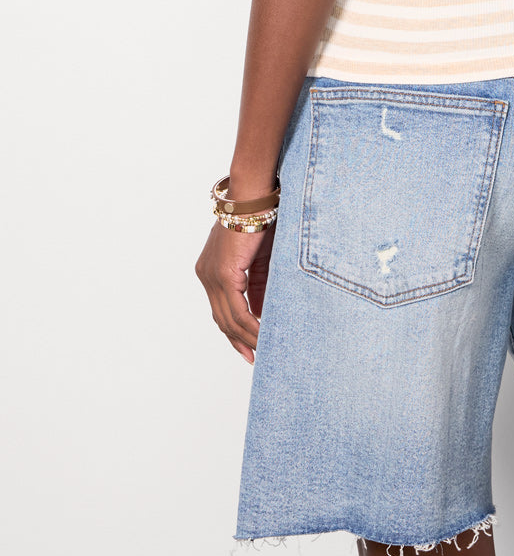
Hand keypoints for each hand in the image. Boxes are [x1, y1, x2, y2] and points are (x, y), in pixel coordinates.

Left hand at [195, 217, 275, 363]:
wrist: (253, 198)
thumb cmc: (260, 220)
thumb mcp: (259, 260)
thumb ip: (257, 286)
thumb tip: (261, 312)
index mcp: (211, 271)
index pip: (221, 309)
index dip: (234, 331)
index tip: (248, 348)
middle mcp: (206, 276)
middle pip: (222, 319)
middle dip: (239, 340)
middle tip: (255, 357)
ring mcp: (212, 276)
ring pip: (228, 318)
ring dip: (247, 336)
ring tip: (264, 349)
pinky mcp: (224, 275)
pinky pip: (237, 309)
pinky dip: (250, 325)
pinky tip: (263, 335)